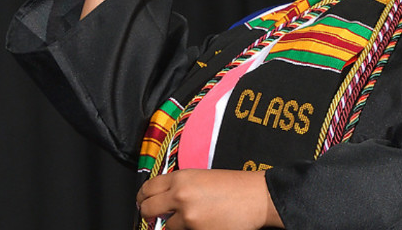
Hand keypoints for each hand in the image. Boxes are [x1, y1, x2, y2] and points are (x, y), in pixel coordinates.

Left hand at [137, 169, 283, 229]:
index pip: (148, 188)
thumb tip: (165, 198)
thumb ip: (182, 185)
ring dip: (174, 225)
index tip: (143, 201)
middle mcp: (180, 196)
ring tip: (192, 219)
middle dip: (149, 214)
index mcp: (182, 178)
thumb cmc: (237, 186)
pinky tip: (204, 224)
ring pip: (166, 227)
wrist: (258, 198)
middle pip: (148, 209)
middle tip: (154, 215)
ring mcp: (187, 216)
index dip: (142, 196)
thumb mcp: (204, 177)